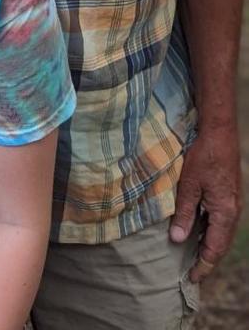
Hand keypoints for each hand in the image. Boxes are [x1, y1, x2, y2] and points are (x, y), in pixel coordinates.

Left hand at [169, 125, 242, 281]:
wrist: (219, 132)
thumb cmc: (203, 156)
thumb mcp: (188, 185)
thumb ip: (184, 213)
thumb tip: (178, 240)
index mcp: (225, 214)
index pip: (214, 250)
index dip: (203, 266)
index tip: (191, 279)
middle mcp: (232, 212)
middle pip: (220, 245)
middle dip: (206, 260)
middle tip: (191, 273)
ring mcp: (232, 203)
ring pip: (221, 233)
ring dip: (208, 246)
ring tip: (192, 256)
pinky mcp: (227, 195)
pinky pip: (220, 221)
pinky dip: (209, 231)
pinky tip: (197, 230)